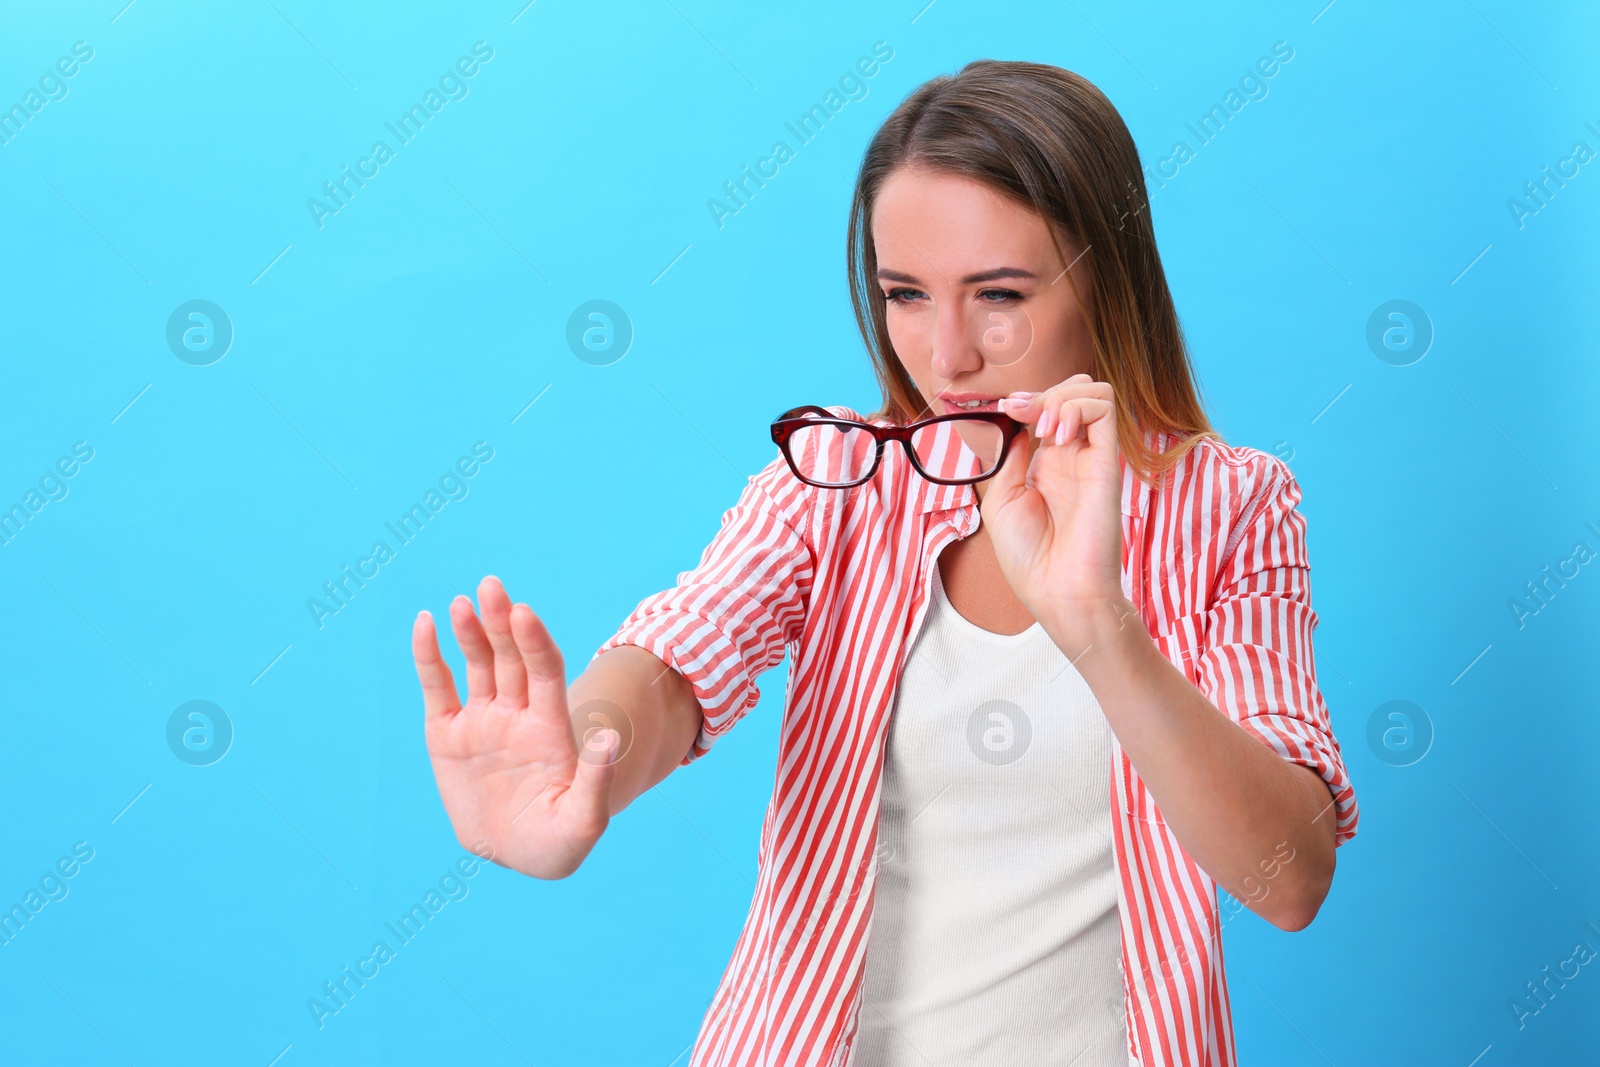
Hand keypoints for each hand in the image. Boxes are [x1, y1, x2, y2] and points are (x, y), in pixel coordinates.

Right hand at [413, 575, 617, 878]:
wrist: (516, 855)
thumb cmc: (558, 843)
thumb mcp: (584, 822)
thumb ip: (595, 783)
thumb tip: (609, 738)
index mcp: (550, 728)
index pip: (545, 672)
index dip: (535, 642)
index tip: (524, 614)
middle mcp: (517, 714)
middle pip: (511, 658)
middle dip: (502, 622)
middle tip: (493, 586)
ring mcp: (482, 721)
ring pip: (477, 665)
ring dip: (471, 631)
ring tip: (464, 602)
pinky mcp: (447, 734)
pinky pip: (437, 687)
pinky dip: (430, 656)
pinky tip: (426, 623)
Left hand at [985, 374, 1129, 642]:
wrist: (1058, 591)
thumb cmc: (1028, 558)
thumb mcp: (1002, 500)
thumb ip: (1011, 458)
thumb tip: (1018, 422)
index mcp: (1047, 465)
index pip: (1047, 409)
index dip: (1025, 400)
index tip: (1005, 409)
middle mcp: (1072, 456)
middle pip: (1074, 392)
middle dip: (1044, 392)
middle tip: (1023, 413)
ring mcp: (1091, 457)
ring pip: (1094, 392)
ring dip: (1061, 397)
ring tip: (1045, 430)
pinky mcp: (1108, 462)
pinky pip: (1105, 410)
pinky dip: (1078, 407)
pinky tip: (1058, 436)